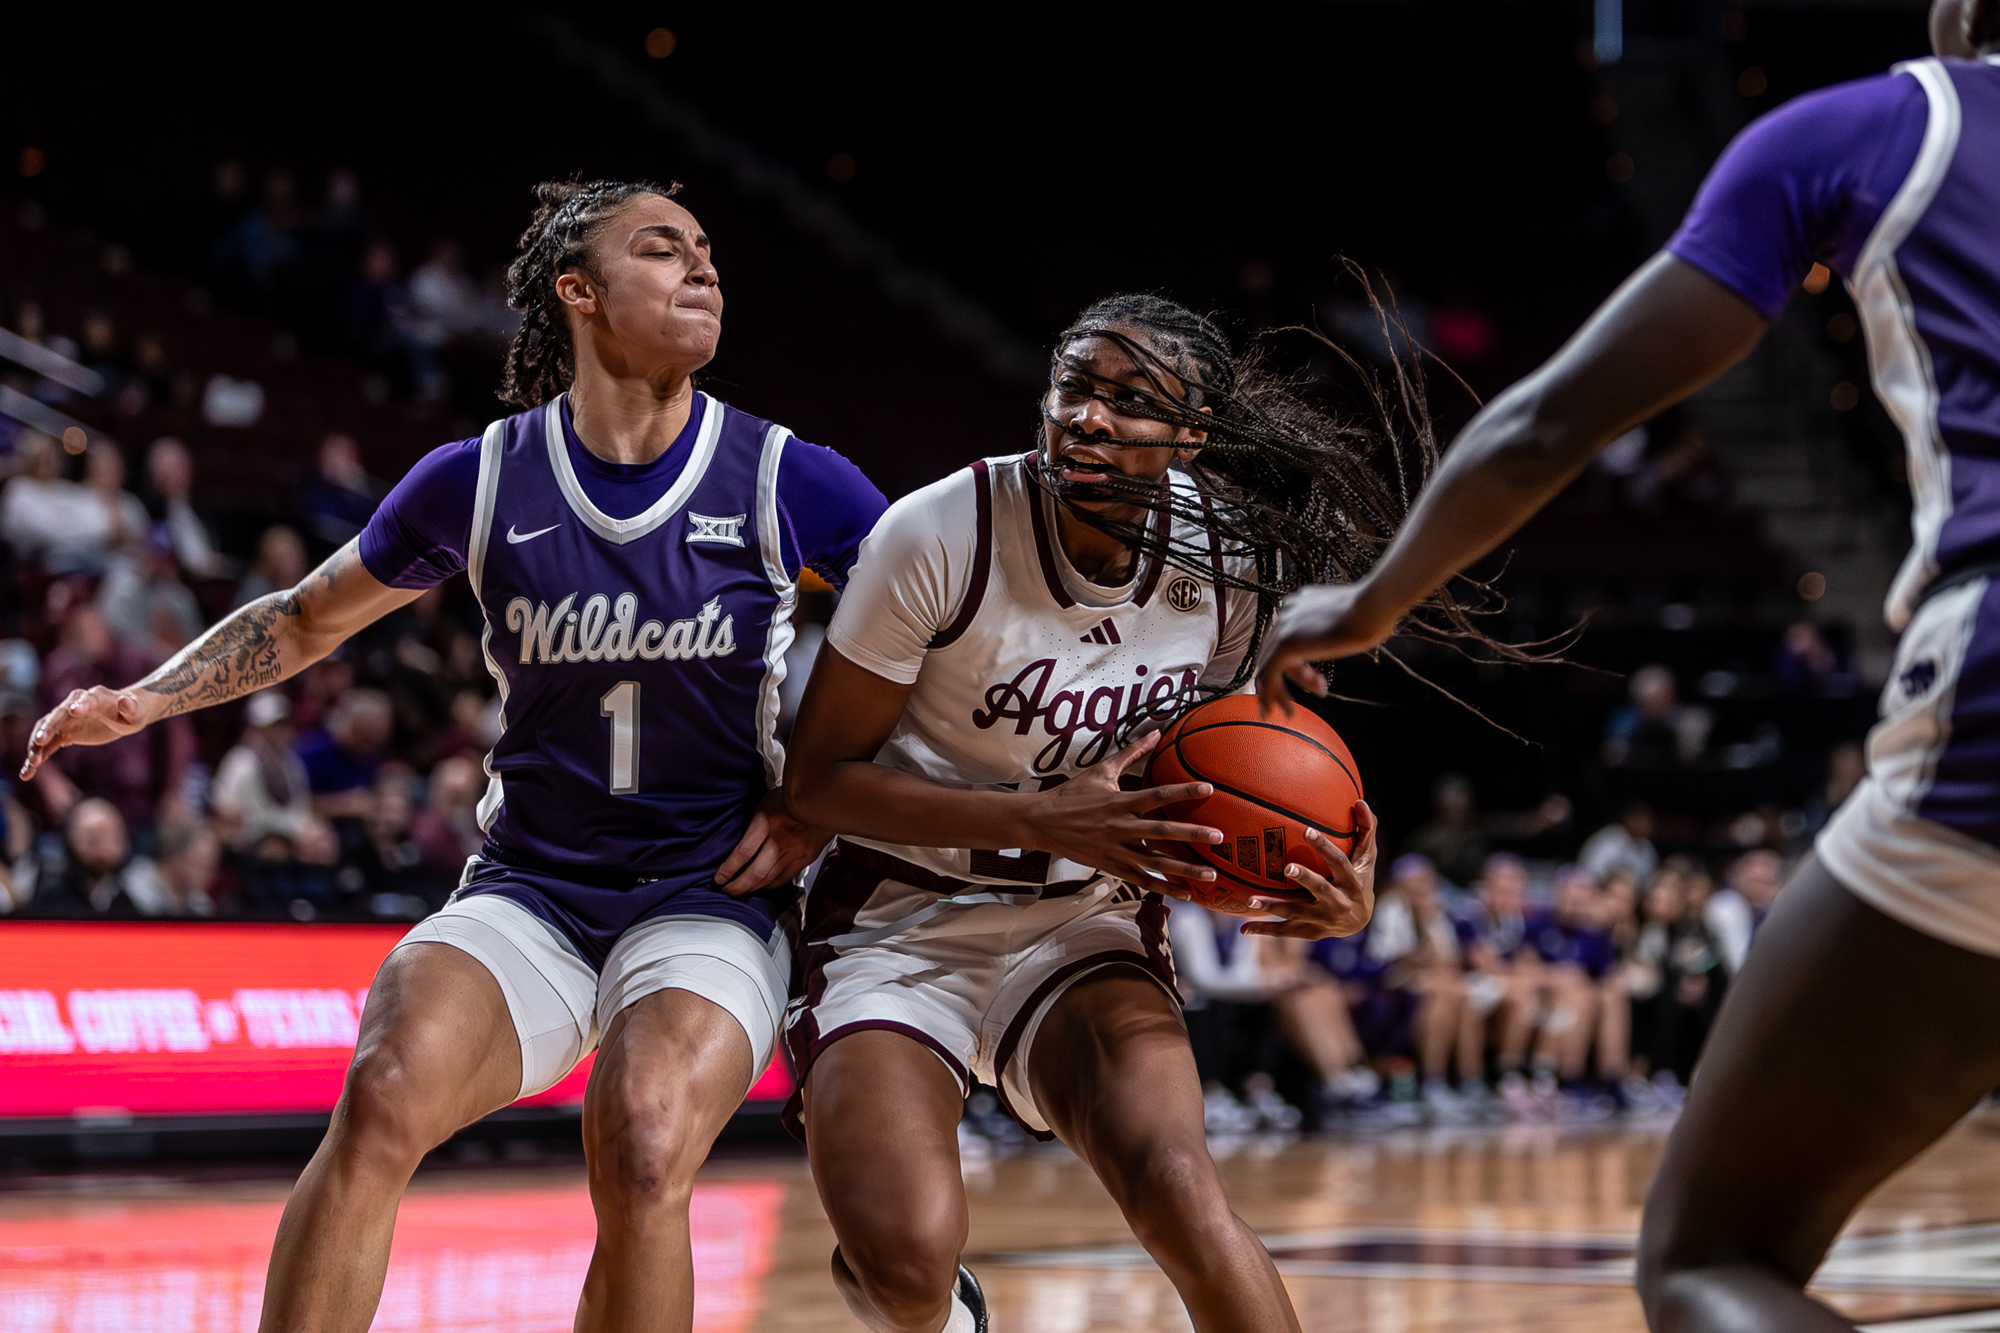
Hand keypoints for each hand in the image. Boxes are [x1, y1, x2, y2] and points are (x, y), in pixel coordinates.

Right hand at [20, 688, 149, 779]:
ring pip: (46, 730)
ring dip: (37, 746)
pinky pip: (48, 745)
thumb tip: (125, 701)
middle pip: (58, 715)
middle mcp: (75, 705)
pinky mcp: (65, 733)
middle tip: (39, 741)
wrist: (126, 715)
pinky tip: (28, 772)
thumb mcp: (137, 710)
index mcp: (96, 697)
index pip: (85, 700)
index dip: (80, 705)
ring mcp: (67, 719)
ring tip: (32, 763)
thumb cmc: (134, 710)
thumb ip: (130, 707)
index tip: (73, 711)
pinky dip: (38, 756)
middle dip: (48, 727)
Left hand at [716, 789, 832, 895]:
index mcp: (767, 822)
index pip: (743, 852)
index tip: (719, 877)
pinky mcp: (806, 857)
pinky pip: (785, 877)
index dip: (728, 869)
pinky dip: (771, 884)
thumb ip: (753, 823)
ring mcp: (795, 850)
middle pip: (755, 873)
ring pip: (770, 879)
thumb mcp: (765, 801)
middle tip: (728, 889)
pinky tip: (763, 885)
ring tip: (742, 890)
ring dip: (753, 888)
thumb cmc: (794, 796)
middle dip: (738, 886)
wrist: (825, 797)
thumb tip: (737, 841)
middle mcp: (781, 840)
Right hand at [1021, 731, 1223, 888]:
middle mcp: (1121, 827)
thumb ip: (1131, 754)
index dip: (1183, 791)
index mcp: (1121, 802)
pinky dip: (1164, 886)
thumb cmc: (1072, 795)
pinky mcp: (1112, 866)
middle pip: (1162, 832)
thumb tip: (1156, 732)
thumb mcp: (1101, 771)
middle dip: (1192, 834)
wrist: (1042, 823)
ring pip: (1156, 863)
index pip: (1157, 794)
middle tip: (1218, 837)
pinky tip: (1186, 892)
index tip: (1208, 789)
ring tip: (1210, 874)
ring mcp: (1117, 850)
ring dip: (1185, 870)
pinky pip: (1142, 879)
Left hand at [1243, 802, 1377, 939]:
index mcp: (1353, 882)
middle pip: (1321, 889)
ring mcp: (1323, 919)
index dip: (1325, 847)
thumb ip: (1365, 830)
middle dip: (1305, 878)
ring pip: (1297, 912)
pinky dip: (1265, 930)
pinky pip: (1285, 931)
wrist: (1360, 921)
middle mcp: (1339, 902)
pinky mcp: (1310, 931)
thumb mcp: (1366, 858)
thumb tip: (1360, 801)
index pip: (1340, 862)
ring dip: (1274, 907)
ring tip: (1251, 900)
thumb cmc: (1359, 879)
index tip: (1307, 831)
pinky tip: (1243, 929)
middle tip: (1287, 867)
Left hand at [1254, 581, 1397, 715]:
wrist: (1372, 607)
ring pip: (1269, 665)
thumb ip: (1339, 626)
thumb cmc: (1373, 613)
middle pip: (1278, 652)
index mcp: (1302, 603)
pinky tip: (1275, 711)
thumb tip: (1350, 633)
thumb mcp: (1350, 620)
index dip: (1302, 665)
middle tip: (1316, 692)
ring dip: (1279, 691)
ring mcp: (1284, 627)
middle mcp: (1288, 612)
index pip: (1291, 638)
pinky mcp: (1284, 644)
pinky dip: (1269, 695)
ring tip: (1290, 712)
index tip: (1317, 680)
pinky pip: (1267, 674)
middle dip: (1297, 677)